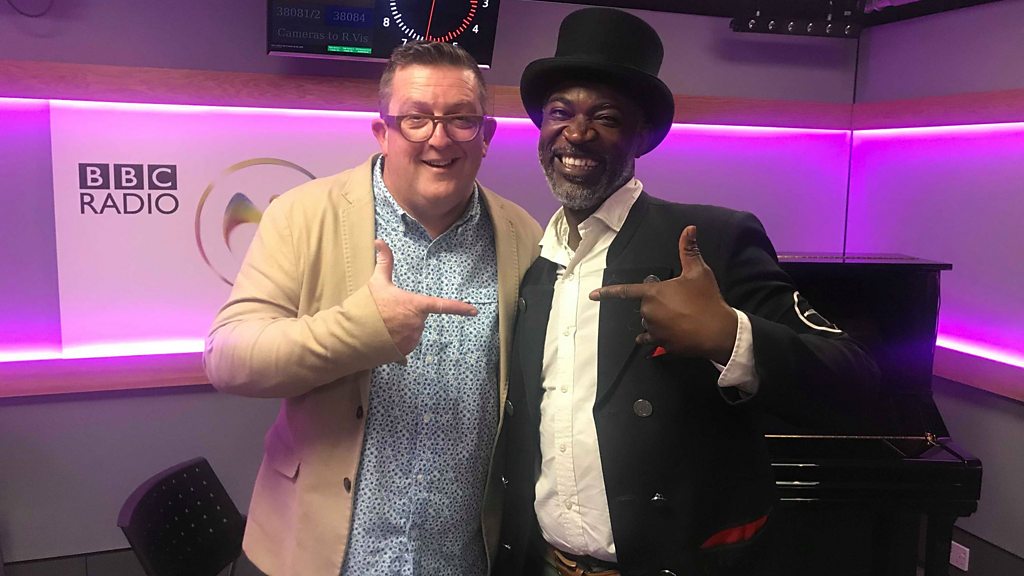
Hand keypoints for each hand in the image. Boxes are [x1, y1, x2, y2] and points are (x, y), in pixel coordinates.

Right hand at [368, 239, 477, 354]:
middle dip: (407, 315)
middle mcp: (417, 324)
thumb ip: (384, 262)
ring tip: (383, 326)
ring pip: (412, 332)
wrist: (352, 334)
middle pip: (419, 318)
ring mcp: (411, 340)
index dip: (459, 308)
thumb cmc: (367, 306)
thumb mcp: (377, 282)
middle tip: (388, 314)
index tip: (474, 310)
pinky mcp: (403, 352)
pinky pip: (405, 346)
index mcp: (415, 305)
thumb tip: (380, 240)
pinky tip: (383, 340)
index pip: (442, 306)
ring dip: (401, 330)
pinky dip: (396, 343)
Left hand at [589, 226, 737, 363]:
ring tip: (678, 317)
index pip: (625, 291)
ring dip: (656, 320)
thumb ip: (689, 250)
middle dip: (656, 303)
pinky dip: (652, 338)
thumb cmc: (707, 300)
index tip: (592, 296)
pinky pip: (649, 340)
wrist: (719, 332)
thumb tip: (689, 228)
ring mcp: (654, 330)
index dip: (607, 293)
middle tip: (678, 302)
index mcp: (653, 293)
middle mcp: (648, 312)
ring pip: (648, 322)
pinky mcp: (661, 344)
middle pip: (644, 306)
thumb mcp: (699, 272)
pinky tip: (660, 337)